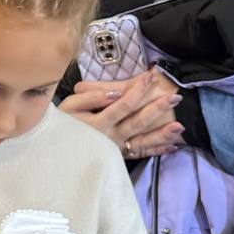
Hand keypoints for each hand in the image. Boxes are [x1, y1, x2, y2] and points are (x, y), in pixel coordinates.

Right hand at [60, 69, 184, 156]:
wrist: (54, 151)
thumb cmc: (62, 124)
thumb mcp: (68, 107)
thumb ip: (90, 98)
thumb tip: (114, 94)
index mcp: (98, 123)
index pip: (123, 104)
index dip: (137, 90)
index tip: (151, 76)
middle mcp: (110, 137)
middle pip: (137, 122)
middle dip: (157, 109)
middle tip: (175, 97)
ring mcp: (115, 148)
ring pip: (142, 141)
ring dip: (161, 135)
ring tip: (179, 127)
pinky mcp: (117, 157)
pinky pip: (138, 155)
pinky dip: (155, 151)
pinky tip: (171, 147)